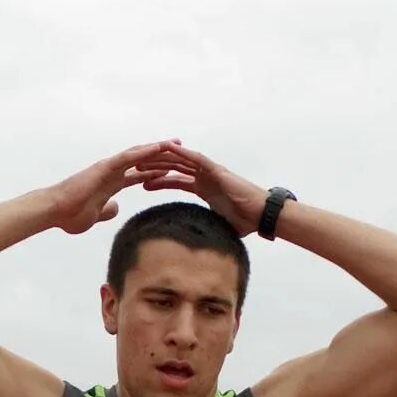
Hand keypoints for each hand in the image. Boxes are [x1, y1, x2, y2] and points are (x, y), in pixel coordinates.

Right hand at [43, 140, 184, 234]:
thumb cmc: (69, 215)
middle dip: (162, 156)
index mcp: (111, 184)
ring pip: (138, 154)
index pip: (139, 175)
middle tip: (182, 150)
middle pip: (142, 161)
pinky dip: (145, 151)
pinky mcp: (105, 167)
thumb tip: (116, 208)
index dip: (156, 172)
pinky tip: (160, 147)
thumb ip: (107, 211)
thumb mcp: (95, 216)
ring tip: (177, 143)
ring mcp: (108, 168)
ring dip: (158, 148)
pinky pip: (129, 156)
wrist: (54, 211)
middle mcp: (112, 172)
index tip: (173, 170)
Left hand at [135, 143, 269, 234]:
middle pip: (175, 169)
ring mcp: (210, 172)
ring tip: (143, 159)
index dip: (159, 182)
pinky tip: (166, 148)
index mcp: (204, 188)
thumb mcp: (216, 226)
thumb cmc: (245, 222)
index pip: (177, 181)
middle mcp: (205, 177)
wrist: (261, 216)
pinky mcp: (216, 170)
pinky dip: (181, 153)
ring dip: (163, 159)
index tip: (142, 184)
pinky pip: (196, 159)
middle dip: (156, 167)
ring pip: (181, 161)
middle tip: (136, 168)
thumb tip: (192, 248)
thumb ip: (204, 230)